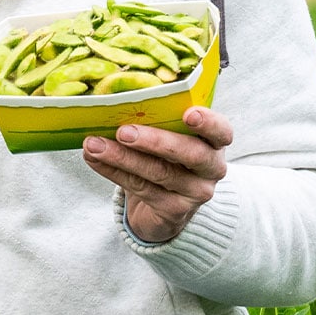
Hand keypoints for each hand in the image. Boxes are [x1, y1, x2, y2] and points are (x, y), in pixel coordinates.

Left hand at [82, 107, 231, 243]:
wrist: (166, 207)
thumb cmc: (166, 159)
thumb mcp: (169, 138)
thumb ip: (154, 122)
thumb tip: (109, 104)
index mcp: (214, 142)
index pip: (221, 130)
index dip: (208, 122)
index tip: (188, 114)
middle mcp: (212, 168)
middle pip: (191, 153)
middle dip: (156, 141)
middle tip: (124, 132)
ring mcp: (196, 192)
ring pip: (160, 172)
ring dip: (122, 157)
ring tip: (94, 145)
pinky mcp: (175, 210)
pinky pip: (141, 188)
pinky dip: (113, 171)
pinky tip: (94, 160)